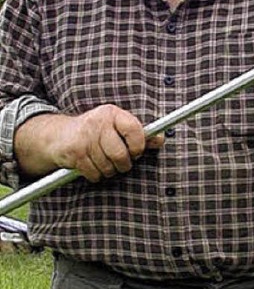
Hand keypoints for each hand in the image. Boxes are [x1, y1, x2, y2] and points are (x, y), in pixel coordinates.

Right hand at [15, 105, 163, 181]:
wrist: (58, 135)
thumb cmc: (95, 132)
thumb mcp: (117, 127)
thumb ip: (140, 134)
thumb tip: (160, 140)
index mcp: (113, 113)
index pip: (134, 130)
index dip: (138, 146)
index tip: (136, 151)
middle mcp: (98, 122)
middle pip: (121, 155)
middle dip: (123, 164)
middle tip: (119, 161)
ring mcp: (85, 138)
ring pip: (108, 167)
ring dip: (108, 170)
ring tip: (103, 162)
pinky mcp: (75, 152)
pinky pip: (94, 174)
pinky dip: (96, 175)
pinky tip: (92, 165)